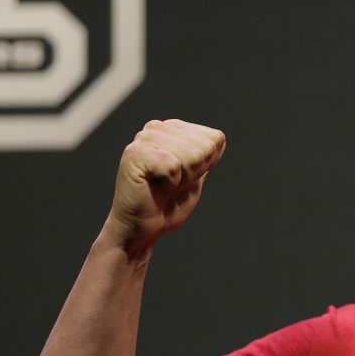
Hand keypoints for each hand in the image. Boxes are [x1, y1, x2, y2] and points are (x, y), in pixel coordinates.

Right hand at [106, 119, 225, 254]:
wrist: (143, 228)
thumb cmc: (168, 204)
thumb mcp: (196, 176)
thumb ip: (207, 156)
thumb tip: (219, 139)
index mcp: (174, 128)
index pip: (216, 139)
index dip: (206, 165)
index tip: (184, 176)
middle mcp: (157, 128)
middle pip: (206, 147)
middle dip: (195, 172)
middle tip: (172, 183)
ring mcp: (144, 139)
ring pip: (193, 156)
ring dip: (183, 179)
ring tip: (163, 184)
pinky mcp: (135, 154)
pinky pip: (174, 167)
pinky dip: (170, 184)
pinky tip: (154, 186)